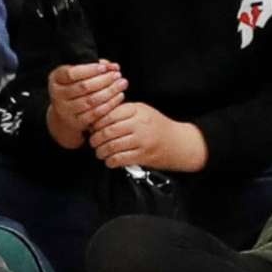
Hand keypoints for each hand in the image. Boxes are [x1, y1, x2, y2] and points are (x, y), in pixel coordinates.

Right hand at [46, 60, 126, 148]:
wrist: (65, 113)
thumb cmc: (76, 86)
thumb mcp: (79, 74)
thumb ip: (95, 67)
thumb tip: (113, 67)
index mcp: (56, 79)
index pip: (71, 73)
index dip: (89, 70)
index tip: (104, 68)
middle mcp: (57, 95)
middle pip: (83, 87)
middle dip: (104, 80)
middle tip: (118, 75)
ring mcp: (65, 110)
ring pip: (91, 101)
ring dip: (110, 91)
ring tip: (122, 84)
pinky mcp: (76, 122)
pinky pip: (95, 113)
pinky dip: (110, 104)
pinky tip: (119, 96)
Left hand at [88, 99, 207, 172]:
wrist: (179, 143)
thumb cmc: (157, 126)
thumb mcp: (142, 111)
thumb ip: (122, 111)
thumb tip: (96, 119)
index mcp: (137, 110)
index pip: (109, 114)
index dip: (96, 123)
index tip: (92, 128)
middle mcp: (139, 124)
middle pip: (108, 131)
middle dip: (95, 139)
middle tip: (93, 142)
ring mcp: (142, 141)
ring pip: (112, 146)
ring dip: (101, 151)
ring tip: (99, 152)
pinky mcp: (143, 156)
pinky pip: (120, 159)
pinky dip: (110, 161)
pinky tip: (109, 161)